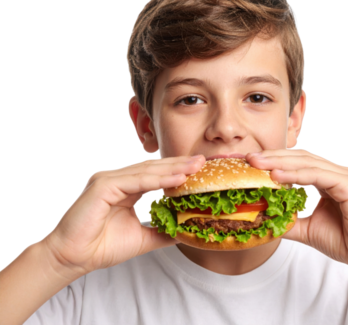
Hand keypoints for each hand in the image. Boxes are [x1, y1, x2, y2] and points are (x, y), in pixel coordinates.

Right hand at [43, 155, 204, 276]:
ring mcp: (107, 179)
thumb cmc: (101, 247)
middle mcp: (116, 179)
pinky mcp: (102, 185)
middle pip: (153, 168)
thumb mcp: (141, 237)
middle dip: (179, 164)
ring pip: (145, 171)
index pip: (155, 174)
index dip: (177, 171)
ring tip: (194, 168)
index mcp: (124, 188)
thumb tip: (184, 231)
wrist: (73, 258)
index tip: (200, 170)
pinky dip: (156, 179)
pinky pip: (135, 180)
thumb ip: (161, 231)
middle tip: (202, 161)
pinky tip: (175, 179)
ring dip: (171, 169)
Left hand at [246, 149, 347, 270]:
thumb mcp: (307, 228)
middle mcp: (337, 172)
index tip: (252, 164)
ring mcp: (345, 175)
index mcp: (330, 178)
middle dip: (273, 156)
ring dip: (280, 162)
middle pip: (300, 157)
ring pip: (307, 162)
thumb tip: (264, 219)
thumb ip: (288, 220)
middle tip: (249, 158)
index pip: (298, 162)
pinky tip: (277, 175)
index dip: (275, 160)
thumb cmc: (344, 241)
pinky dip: (296, 174)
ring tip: (257, 163)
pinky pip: (318, 175)